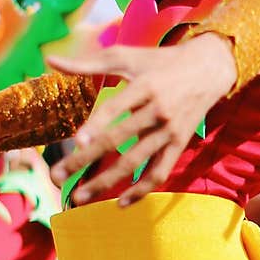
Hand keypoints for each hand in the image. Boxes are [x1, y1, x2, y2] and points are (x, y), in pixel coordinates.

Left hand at [47, 34, 236, 206]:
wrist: (209, 68)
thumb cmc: (160, 61)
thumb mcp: (126, 56)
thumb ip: (87, 62)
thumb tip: (50, 61)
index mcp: (143, 86)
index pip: (114, 108)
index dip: (95, 125)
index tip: (75, 142)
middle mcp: (157, 110)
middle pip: (117, 140)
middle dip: (84, 160)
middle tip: (57, 177)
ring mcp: (169, 130)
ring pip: (135, 162)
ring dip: (106, 182)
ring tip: (80, 197)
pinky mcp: (179, 144)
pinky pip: (160, 172)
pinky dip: (142, 190)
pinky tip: (120, 203)